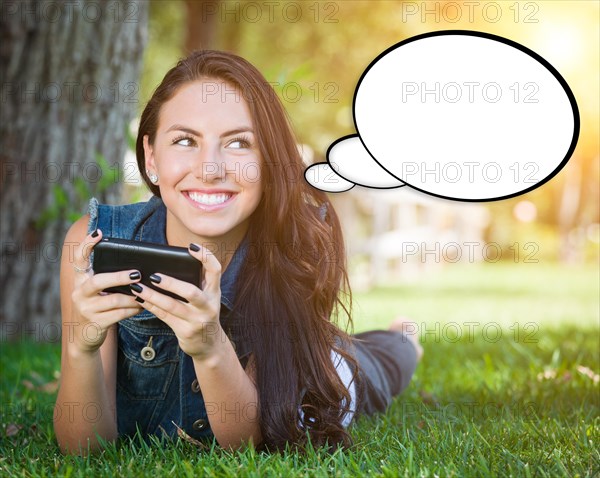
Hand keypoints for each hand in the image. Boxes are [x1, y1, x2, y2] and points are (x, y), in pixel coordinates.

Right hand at [69, 229, 143, 352]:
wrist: (85, 337)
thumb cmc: (98, 308)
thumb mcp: (97, 292)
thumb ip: (107, 279)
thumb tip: (136, 268)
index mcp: (80, 280)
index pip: (78, 259)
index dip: (87, 245)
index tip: (98, 233)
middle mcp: (79, 293)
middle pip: (98, 281)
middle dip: (119, 277)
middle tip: (137, 274)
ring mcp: (85, 309)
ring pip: (113, 300)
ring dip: (133, 297)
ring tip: (145, 293)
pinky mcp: (95, 323)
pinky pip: (119, 314)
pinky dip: (133, 309)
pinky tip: (142, 306)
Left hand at [128, 243, 222, 359]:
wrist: (209, 345)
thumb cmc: (203, 313)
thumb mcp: (207, 297)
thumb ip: (197, 282)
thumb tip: (171, 262)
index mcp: (214, 292)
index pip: (216, 270)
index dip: (206, 257)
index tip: (192, 247)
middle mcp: (208, 306)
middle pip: (191, 292)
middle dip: (172, 284)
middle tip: (154, 276)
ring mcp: (197, 320)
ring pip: (172, 306)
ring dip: (153, 296)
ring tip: (138, 287)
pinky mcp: (185, 331)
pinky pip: (164, 316)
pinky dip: (151, 306)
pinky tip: (140, 299)